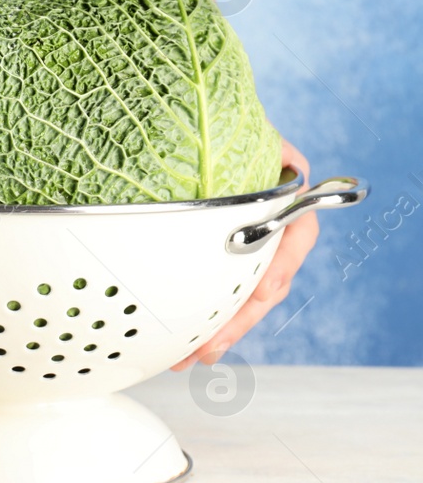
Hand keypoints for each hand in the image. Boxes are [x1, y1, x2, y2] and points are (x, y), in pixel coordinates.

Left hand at [172, 138, 316, 370]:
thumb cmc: (225, 128)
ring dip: (220, 329)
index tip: (262, 290)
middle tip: (212, 345)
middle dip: (239, 319)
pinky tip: (186, 344)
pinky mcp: (214, 259)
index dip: (280, 265)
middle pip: (265, 281)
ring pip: (240, 297)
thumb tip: (296, 171)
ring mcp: (242, 247)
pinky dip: (203, 320)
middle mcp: (267, 227)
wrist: (195, 125)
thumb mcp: (254, 137)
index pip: (295, 236)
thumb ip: (275, 151)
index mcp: (283, 198)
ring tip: (193, 357)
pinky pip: (216, 294)